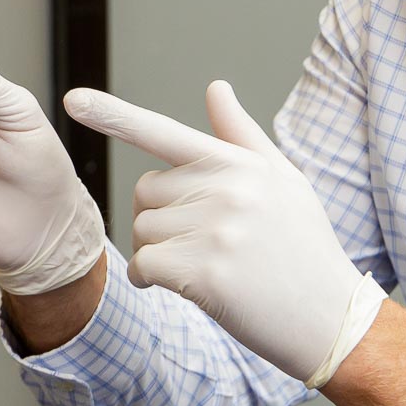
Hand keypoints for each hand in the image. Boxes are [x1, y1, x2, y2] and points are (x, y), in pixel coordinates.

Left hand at [64, 81, 385, 386]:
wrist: (333, 318)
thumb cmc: (305, 248)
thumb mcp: (283, 181)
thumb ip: (241, 135)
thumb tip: (215, 87)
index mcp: (239, 162)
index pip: (164, 131)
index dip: (114, 115)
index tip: (73, 99)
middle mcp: (227, 188)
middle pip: (145, 190)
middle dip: (158, 217)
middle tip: (197, 243)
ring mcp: (217, 228)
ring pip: (143, 230)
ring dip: (157, 253)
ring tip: (202, 267)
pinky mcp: (207, 270)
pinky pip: (144, 265)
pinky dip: (149, 279)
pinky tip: (181, 288)